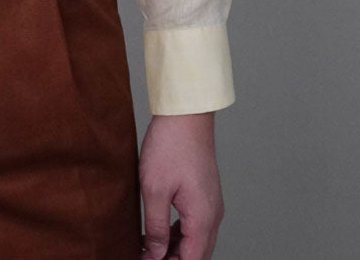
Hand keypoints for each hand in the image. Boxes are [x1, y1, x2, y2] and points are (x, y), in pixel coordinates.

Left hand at [138, 112, 223, 259]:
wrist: (186, 114)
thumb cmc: (171, 145)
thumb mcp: (154, 189)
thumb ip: (156, 227)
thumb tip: (155, 254)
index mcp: (203, 218)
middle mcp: (212, 215)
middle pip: (197, 254)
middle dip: (173, 259)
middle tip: (147, 256)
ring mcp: (210, 204)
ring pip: (197, 240)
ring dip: (176, 249)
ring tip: (149, 246)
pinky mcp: (205, 194)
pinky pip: (195, 224)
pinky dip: (179, 233)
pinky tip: (160, 229)